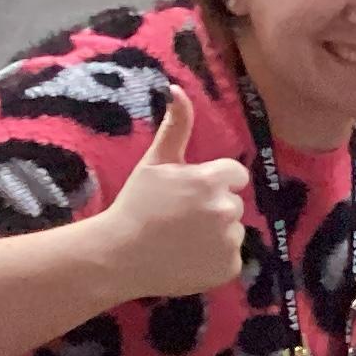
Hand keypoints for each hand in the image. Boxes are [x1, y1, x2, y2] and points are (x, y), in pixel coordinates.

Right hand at [98, 91, 248, 297]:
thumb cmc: (136, 204)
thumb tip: (178, 88)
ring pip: (232, 230)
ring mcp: (229, 241)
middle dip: (212, 207)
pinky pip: (230, 257)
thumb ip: (176, 126)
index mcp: (210, 181)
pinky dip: (214, 259)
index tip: (193, 192)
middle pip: (232, 203)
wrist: (119, 255)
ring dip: (215, 233)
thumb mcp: (155, 162)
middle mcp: (225, 210)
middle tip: (180, 218)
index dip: (216, 182)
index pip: (236, 175)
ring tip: (182, 239)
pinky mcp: (229, 267)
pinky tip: (188, 258)